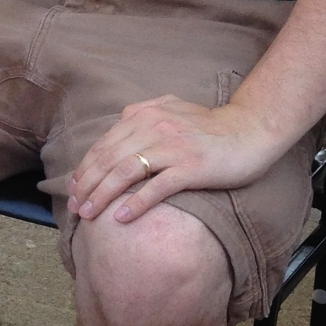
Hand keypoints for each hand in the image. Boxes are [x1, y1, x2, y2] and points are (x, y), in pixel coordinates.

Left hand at [68, 93, 287, 224]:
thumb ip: (146, 112)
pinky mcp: (191, 166)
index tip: (74, 190)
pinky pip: (156, 187)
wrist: (250, 130)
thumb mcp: (173, 109)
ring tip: (89, 215)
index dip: (85, 169)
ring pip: (125, 173)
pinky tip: (121, 217)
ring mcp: (172, 147)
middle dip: (87, 186)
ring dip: (102, 196)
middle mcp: (154, 127)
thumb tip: (121, 120)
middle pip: (109, 159)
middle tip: (75, 208)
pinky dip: (135, 203)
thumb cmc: (210, 126)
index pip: (105, 144)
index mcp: (145, 114)